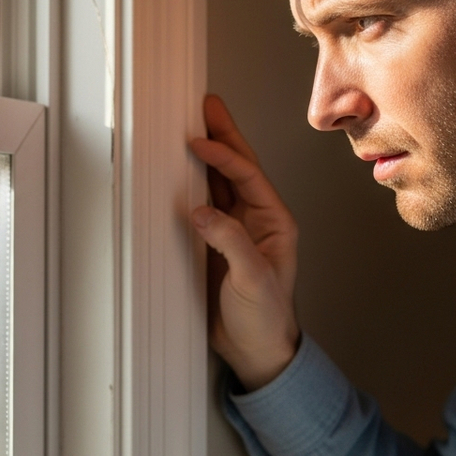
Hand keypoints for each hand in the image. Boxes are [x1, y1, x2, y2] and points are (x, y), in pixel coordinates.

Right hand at [190, 94, 299, 388]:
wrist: (258, 351)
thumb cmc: (267, 318)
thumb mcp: (253, 279)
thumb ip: (229, 242)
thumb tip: (200, 211)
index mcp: (274, 222)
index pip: (247, 176)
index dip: (223, 155)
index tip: (198, 141)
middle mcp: (257, 220)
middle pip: (238, 168)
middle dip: (223, 135)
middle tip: (206, 105)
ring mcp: (236, 231)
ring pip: (220, 182)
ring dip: (208, 154)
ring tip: (192, 127)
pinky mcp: (217, 245)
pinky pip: (205, 205)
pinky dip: (193, 184)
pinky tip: (180, 172)